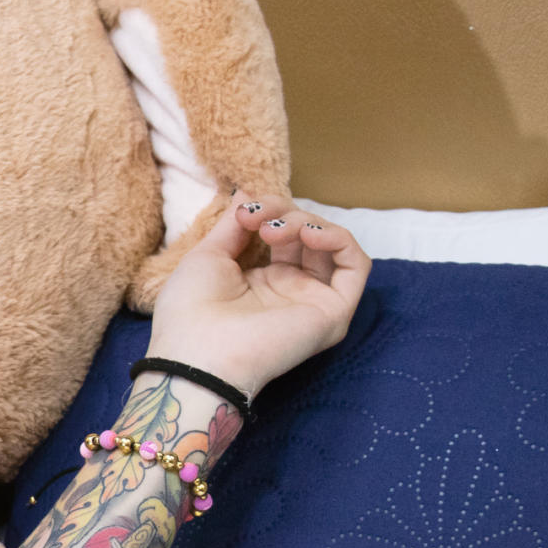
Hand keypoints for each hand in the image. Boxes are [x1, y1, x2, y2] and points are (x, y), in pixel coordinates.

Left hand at [146, 191, 369, 400]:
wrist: (196, 353)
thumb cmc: (190, 311)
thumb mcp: (209, 255)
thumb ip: (233, 224)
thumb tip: (246, 194)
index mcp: (260, 281)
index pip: (283, 234)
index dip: (269, 211)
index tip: (243, 211)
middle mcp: (291, 291)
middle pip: (308, 235)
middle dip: (285, 213)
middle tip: (257, 219)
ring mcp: (313, 302)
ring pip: (332, 245)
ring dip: (307, 223)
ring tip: (276, 230)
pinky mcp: (334, 312)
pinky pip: (356, 266)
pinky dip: (339, 239)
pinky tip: (310, 235)